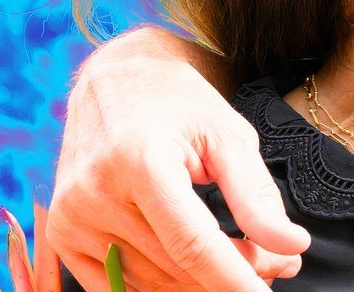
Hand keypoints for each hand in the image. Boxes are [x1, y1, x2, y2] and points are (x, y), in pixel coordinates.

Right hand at [47, 28, 311, 290]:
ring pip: (153, 283)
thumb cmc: (180, 103)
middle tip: (282, 261)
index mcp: (139, 162)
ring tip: (253, 259)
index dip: (235, 279)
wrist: (115, 81)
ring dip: (206, 284)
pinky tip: (203, 270)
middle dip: (237, 273)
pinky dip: (166, 285)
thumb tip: (290, 246)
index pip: (192, 245)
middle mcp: (95, 195)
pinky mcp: (62, 236)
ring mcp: (71, 220)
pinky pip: (120, 285)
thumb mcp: (228, 135)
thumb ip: (256, 195)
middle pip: (178, 267)